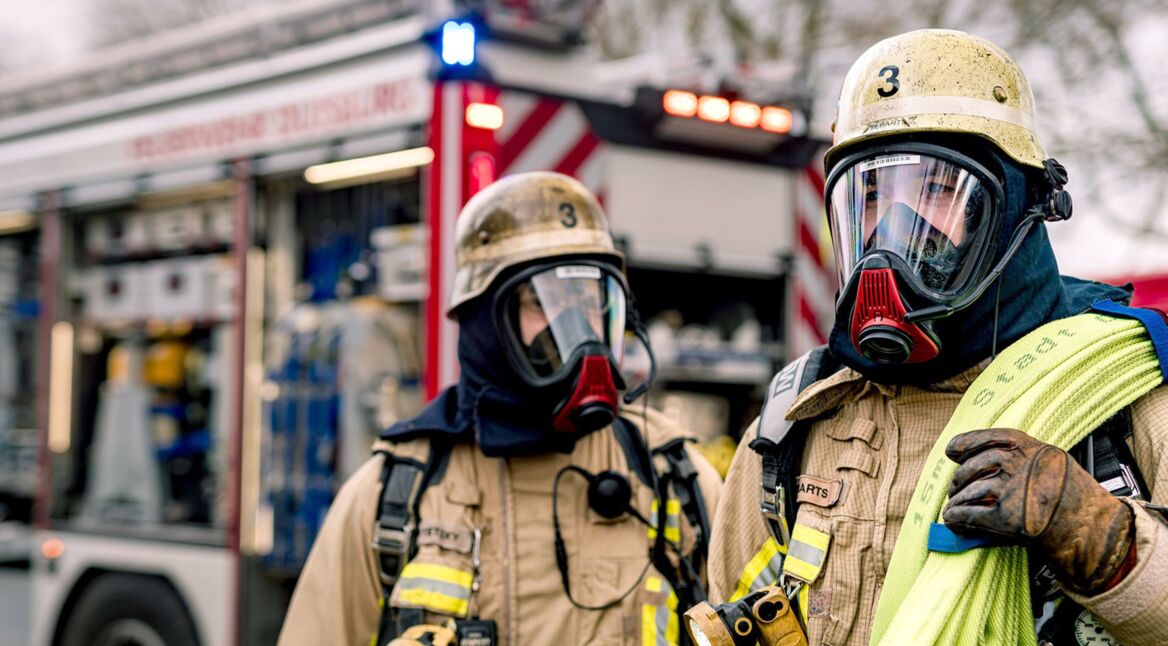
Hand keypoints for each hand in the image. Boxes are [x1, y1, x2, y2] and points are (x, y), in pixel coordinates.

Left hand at [942, 428, 1135, 594]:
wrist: (1099, 533)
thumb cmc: (1079, 501)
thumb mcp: (1054, 463)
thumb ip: (1022, 459)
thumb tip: (982, 460)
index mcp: (1029, 448)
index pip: (986, 438)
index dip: (965, 445)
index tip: (952, 451)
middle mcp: (1018, 464)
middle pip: (971, 467)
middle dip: (959, 481)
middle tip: (955, 490)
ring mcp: (1011, 490)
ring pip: (966, 493)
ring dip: (957, 503)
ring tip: (954, 509)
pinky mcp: (1006, 518)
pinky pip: (967, 515)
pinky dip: (957, 520)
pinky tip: (954, 522)